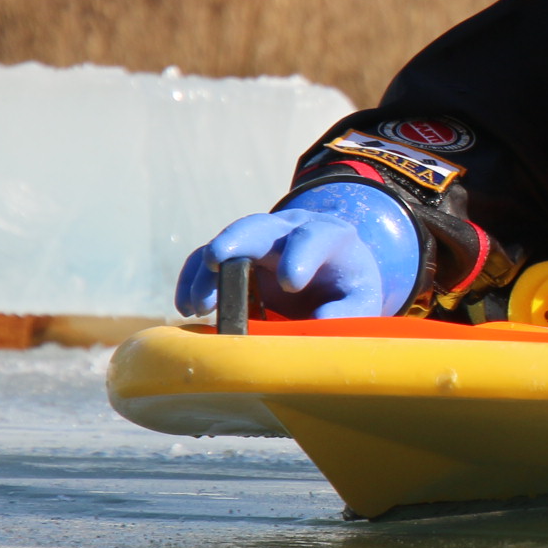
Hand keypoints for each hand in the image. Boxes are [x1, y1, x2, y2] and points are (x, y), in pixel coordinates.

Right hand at [175, 183, 422, 320]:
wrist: (332, 275)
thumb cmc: (348, 291)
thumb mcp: (361, 302)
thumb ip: (347, 313)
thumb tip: (319, 322)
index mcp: (330, 237)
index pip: (314, 237)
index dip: (300, 256)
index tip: (291, 283)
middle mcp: (290, 229)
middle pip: (260, 225)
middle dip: (238, 240)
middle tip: (217, 260)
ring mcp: (259, 239)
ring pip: (227, 243)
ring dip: (208, 271)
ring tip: (199, 307)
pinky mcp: (234, 254)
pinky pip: (205, 259)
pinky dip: (193, 280)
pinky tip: (187, 307)